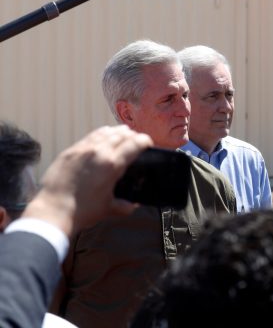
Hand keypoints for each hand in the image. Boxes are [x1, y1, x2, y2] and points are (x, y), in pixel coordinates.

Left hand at [21, 125, 151, 235]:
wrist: (53, 211)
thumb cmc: (82, 211)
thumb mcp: (108, 209)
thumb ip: (124, 206)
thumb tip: (133, 205)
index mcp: (112, 164)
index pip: (135, 143)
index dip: (145, 141)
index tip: (149, 144)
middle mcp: (99, 152)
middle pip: (121, 134)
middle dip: (132, 135)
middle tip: (136, 141)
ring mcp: (83, 149)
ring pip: (105, 132)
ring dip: (117, 132)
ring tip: (122, 134)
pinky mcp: (70, 151)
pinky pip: (90, 136)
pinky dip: (101, 134)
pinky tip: (103, 136)